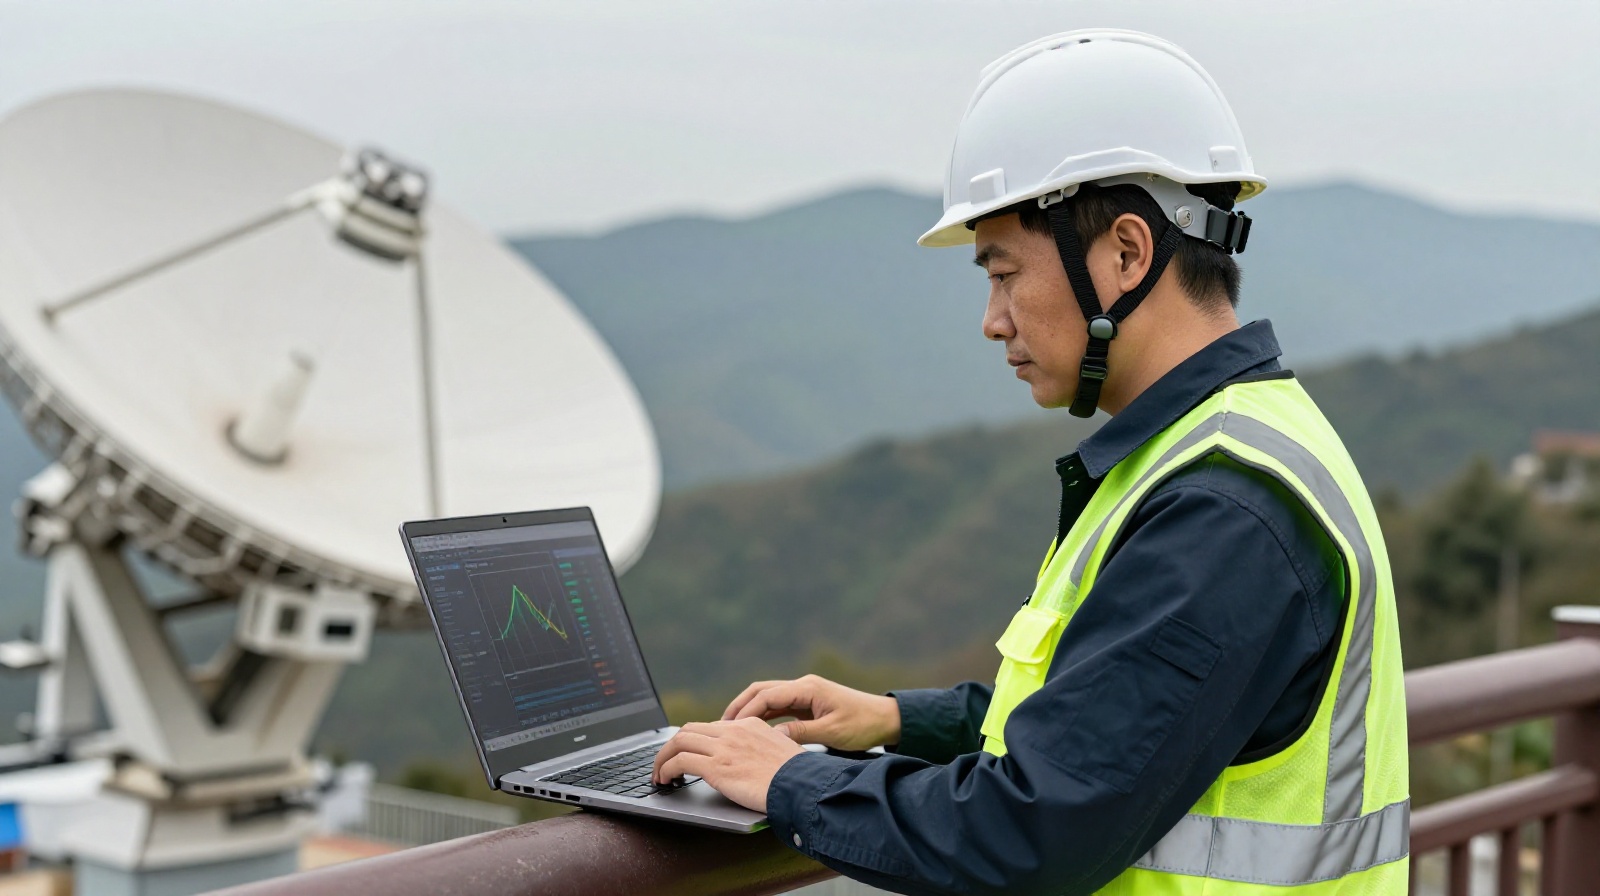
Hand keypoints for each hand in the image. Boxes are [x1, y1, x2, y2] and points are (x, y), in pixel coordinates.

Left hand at [652, 718, 804, 811]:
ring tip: (659, 774)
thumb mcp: (780, 751)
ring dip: (663, 758)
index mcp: (750, 724)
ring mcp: (724, 747)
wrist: (802, 785)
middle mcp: (734, 731)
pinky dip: (666, 768)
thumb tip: (750, 761)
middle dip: (672, 746)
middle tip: (665, 762)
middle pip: (690, 730)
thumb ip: (761, 749)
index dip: (694, 741)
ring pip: (679, 742)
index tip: (687, 754)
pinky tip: (665, 779)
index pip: (711, 727)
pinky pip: (680, 761)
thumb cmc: (798, 776)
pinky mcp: (717, 766)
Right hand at [723, 674, 900, 751]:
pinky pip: (778, 707)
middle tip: (721, 726)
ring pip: (768, 697)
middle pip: (761, 691)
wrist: (885, 719)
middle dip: (740, 707)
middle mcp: (803, 686)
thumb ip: (800, 734)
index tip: (730, 727)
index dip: (746, 711)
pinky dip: (762, 716)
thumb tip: (771, 738)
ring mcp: (804, 694)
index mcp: (808, 688)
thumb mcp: (831, 732)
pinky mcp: (807, 704)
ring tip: (731, 730)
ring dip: (749, 711)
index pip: (768, 695)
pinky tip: (752, 731)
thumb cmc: (862, 724)